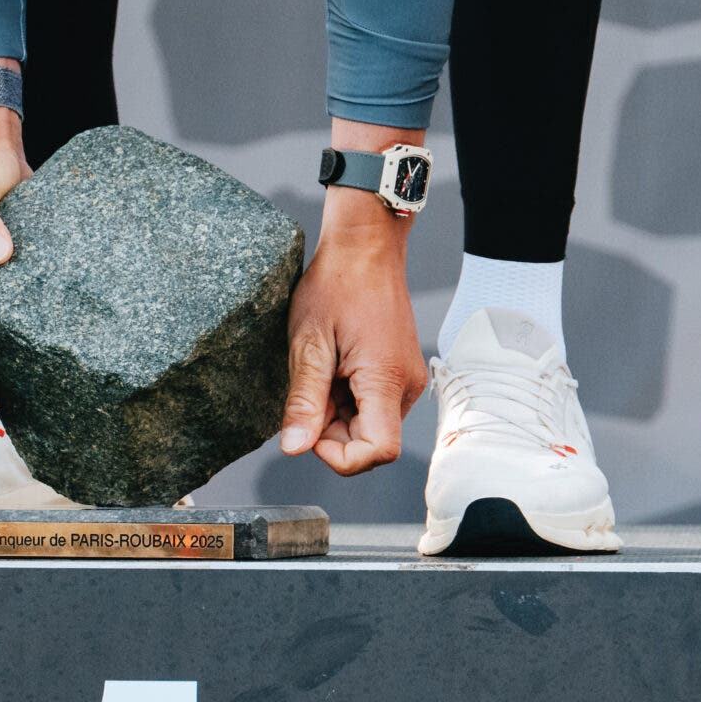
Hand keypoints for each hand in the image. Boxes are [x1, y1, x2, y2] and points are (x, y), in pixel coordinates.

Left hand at [280, 188, 428, 475]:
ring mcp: (406, 378)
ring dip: (337, 413)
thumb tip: (294, 448)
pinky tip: (332, 366)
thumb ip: (304, 400)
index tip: (310, 428)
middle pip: (371, 442)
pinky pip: (373, 404)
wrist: (365, 245)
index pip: (378, 451)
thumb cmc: (337, 283)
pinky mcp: (399, 371)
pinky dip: (346, 398)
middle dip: (332, 431)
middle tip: (308, 389)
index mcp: (386, 380)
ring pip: (370, 425)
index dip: (340, 456)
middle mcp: (406, 385)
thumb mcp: (308, 343)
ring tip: (321, 369)